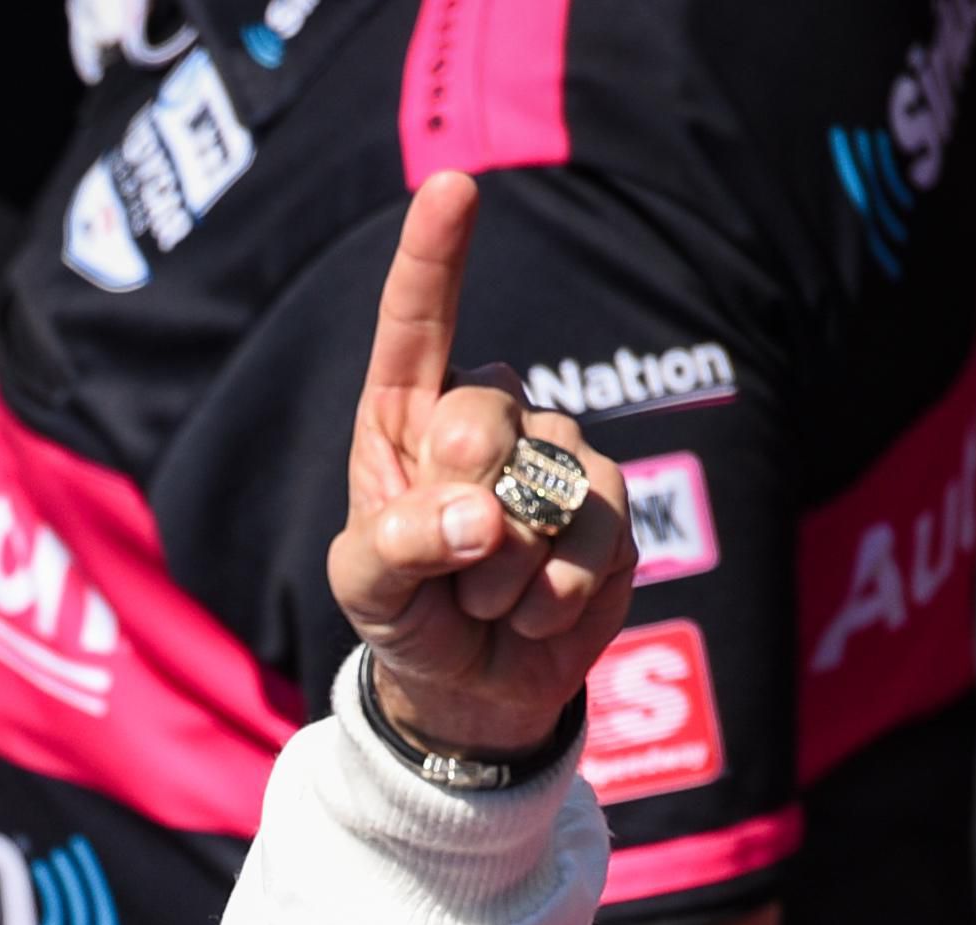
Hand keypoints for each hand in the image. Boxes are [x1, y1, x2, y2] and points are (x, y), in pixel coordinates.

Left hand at [327, 172, 637, 759]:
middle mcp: (489, 415)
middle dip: (455, 509)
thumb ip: (396, 548)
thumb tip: (480, 518)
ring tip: (484, 598)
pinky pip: (589, 541)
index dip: (436, 256)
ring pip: (541, 491)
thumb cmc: (405, 614)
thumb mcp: (365, 588)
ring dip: (502, 573)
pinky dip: (550, 598)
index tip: (453, 187)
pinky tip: (533, 612)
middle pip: (480, 419)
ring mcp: (557, 455)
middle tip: (447, 566)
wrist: (470, 686)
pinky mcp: (610, 509)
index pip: (418, 324)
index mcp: (408, 414)